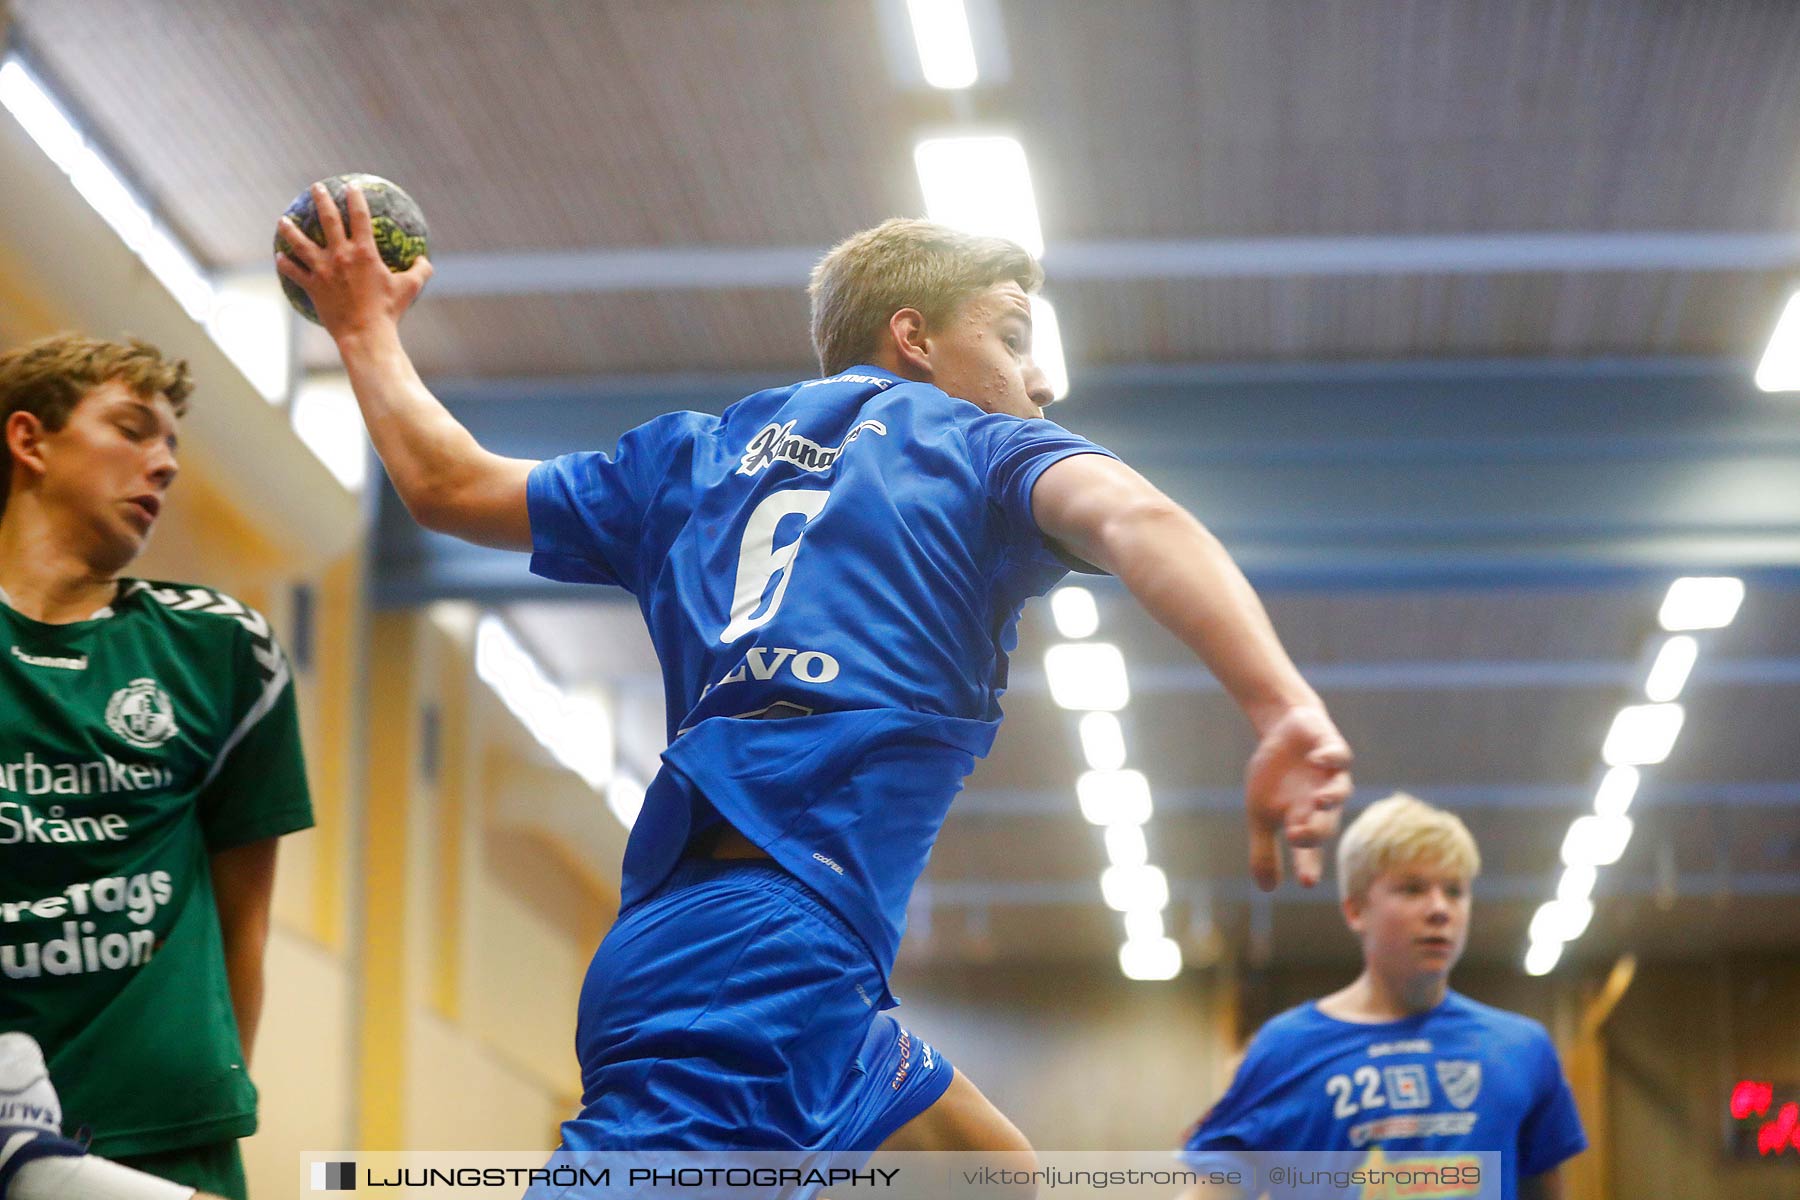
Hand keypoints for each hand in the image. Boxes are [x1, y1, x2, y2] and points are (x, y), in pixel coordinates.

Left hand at [274, 181, 432, 339]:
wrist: (365, 334)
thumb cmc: (389, 311)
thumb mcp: (410, 289)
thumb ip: (420, 271)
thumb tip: (424, 260)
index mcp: (364, 252)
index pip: (359, 216)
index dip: (356, 198)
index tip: (351, 186)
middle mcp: (340, 255)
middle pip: (327, 219)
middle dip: (321, 199)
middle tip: (316, 188)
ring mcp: (323, 270)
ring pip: (300, 243)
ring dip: (290, 229)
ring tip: (283, 220)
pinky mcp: (312, 286)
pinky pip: (294, 272)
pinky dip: (286, 264)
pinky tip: (279, 257)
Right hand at [1244, 706, 1352, 889]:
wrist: (1283, 732)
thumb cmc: (1274, 777)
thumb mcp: (1261, 815)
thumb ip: (1264, 851)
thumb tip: (1267, 891)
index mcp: (1303, 820)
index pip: (1307, 849)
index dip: (1308, 865)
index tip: (1306, 883)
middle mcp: (1320, 803)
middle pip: (1325, 823)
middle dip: (1314, 832)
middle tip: (1299, 838)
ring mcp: (1329, 777)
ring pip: (1339, 791)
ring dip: (1331, 797)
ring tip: (1318, 800)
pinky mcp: (1333, 750)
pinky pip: (1338, 757)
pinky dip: (1329, 759)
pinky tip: (1316, 761)